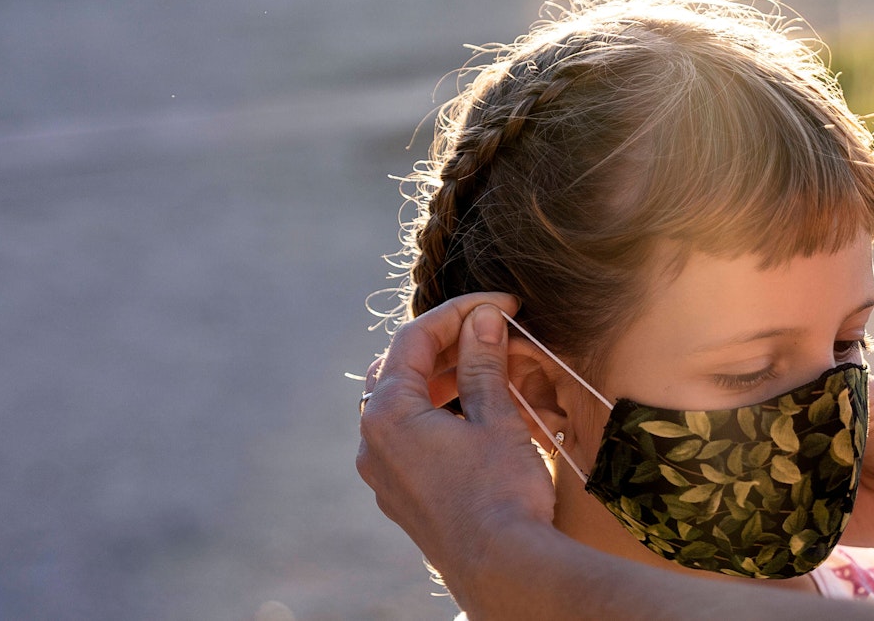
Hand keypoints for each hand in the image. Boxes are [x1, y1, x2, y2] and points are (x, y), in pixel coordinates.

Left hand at [355, 292, 554, 586]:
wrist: (502, 568)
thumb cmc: (500, 493)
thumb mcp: (496, 418)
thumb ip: (484, 363)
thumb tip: (483, 319)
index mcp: (387, 415)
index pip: (414, 339)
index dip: (459, 312)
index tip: (499, 305)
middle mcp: (371, 443)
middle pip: (399, 370)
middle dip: (445, 345)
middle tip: (490, 332)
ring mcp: (382, 475)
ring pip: (401, 406)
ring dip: (442, 381)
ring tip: (488, 370)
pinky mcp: (400, 496)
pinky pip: (408, 440)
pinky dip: (437, 415)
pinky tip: (474, 415)